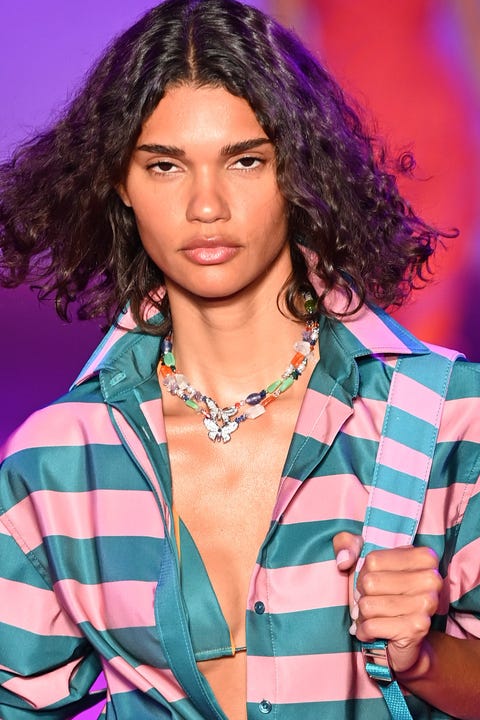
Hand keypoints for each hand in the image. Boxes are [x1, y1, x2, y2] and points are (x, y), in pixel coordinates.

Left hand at [333, 532, 442, 675]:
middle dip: (363, 596)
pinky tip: (374, 633)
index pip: (373, 560)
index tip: (376, 583)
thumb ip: (347, 543)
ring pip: (368, 605)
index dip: (364, 574)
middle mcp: (431, 578)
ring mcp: (426, 603)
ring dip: (364, 616)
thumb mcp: (363, 561)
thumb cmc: (382, 594)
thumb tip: (343, 560)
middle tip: (375, 604)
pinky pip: (371, 626)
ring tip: (376, 618)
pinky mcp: (417, 628)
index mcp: (423, 556)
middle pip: (370, 582)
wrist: (402, 643)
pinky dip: (365, 631)